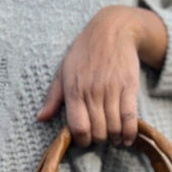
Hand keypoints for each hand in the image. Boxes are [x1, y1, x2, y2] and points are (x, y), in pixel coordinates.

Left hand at [37, 5, 166, 147]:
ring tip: (113, 138)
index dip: (82, 140)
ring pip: (114, 127)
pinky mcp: (129, 88)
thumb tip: (41, 118)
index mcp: (74, 90)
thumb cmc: (84, 52)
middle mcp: (92, 92)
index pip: (78, 127)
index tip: (85, 140)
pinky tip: (127, 138)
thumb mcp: (63, 71)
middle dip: (99, 140)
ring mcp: (112, 90)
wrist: (112, 30)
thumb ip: (53, 98)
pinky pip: (130, 118)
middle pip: (98, 131)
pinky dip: (129, 133)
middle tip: (100, 137)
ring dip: (114, 138)